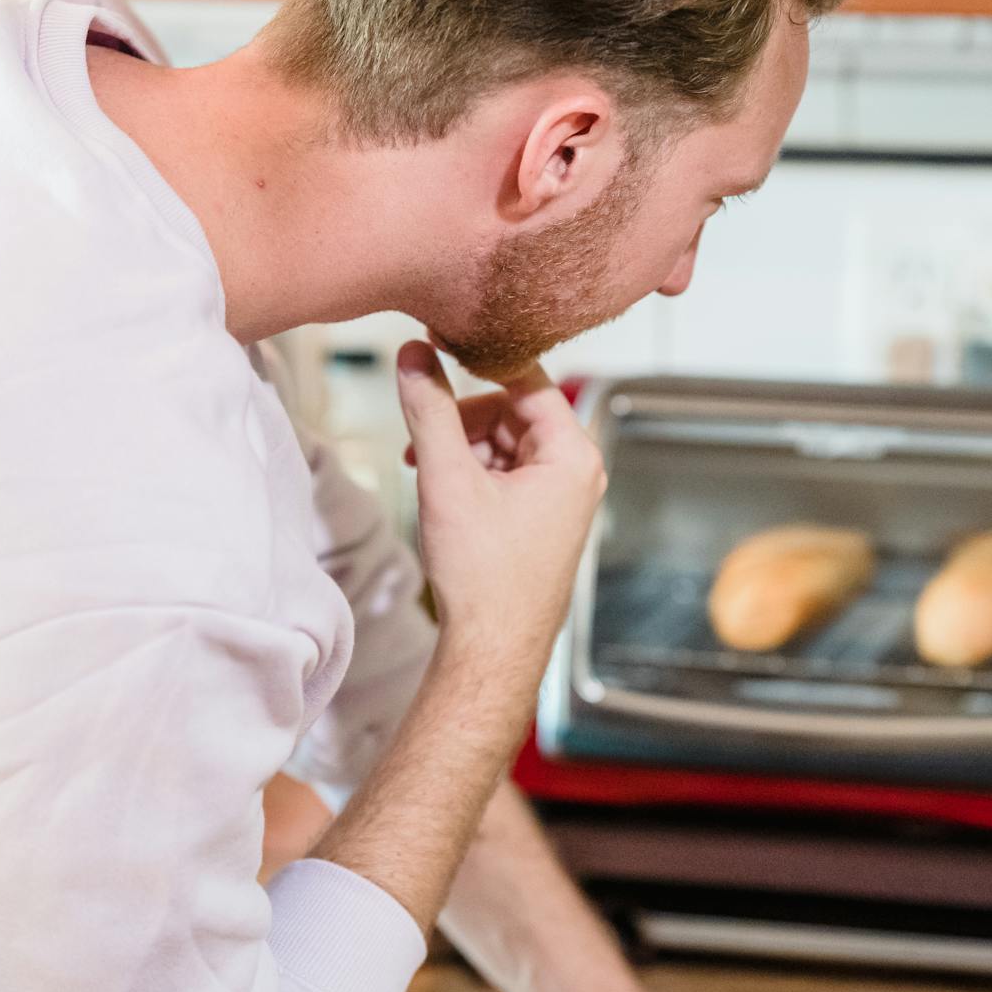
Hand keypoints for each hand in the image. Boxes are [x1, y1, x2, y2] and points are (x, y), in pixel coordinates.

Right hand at [393, 341, 604, 677]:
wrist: (493, 650)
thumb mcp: (447, 479)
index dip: (477, 359)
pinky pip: (507, 472)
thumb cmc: (483, 576)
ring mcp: (563, 496)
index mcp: (573, 454)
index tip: (436, 341)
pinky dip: (471, 472)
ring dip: (462, 446)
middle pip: (514, 410)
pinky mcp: (543, 518)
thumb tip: (413, 353)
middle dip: (463, 418)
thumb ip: (430, 410)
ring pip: (506, 441)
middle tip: (420, 434)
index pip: (526, 377)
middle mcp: (577, 471)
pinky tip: (442, 491)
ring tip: (425, 471)